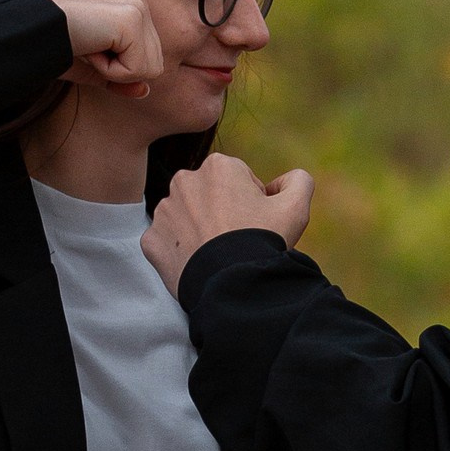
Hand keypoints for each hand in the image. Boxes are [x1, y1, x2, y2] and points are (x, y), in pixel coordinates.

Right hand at [52, 0, 168, 96]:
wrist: (32, 33)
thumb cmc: (57, 47)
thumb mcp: (94, 68)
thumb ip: (122, 79)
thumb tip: (145, 91)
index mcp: (132, 6)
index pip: (149, 59)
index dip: (119, 69)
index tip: (91, 49)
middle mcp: (139, 1)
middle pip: (155, 66)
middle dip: (119, 70)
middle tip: (89, 49)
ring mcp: (137, 7)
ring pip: (150, 69)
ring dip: (114, 70)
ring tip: (90, 47)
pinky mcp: (131, 19)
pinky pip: (136, 69)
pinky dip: (110, 70)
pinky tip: (90, 47)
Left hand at [142, 150, 314, 296]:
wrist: (233, 284)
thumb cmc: (263, 241)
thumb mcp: (296, 207)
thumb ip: (298, 181)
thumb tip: (286, 180)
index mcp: (218, 166)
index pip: (237, 180)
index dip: (251, 203)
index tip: (255, 224)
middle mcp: (184, 181)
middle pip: (208, 195)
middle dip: (221, 212)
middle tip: (237, 240)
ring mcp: (163, 212)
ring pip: (185, 218)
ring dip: (199, 231)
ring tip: (218, 254)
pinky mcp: (151, 240)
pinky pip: (167, 243)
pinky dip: (180, 253)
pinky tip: (199, 263)